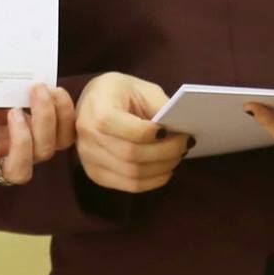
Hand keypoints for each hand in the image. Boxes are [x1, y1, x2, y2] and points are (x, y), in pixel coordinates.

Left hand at [0, 83, 76, 182]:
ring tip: (13, 112)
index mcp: (26, 127)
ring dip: (26, 143)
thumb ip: (16, 75)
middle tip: (36, 90)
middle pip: (48, 151)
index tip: (56, 88)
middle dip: (48, 120)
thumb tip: (38, 56)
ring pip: (22, 172)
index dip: (67, 117)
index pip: (62, 136)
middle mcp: (11, 145)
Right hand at [75, 72, 190, 192]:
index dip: (154, 134)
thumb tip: (181, 130)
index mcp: (98, 109)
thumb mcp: (142, 89)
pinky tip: (165, 170)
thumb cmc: (120, 92)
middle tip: (185, 143)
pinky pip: (129, 185)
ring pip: (133, 173)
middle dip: (166, 152)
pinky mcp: (94, 173)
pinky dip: (153, 181)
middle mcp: (87, 136)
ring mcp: (88, 158)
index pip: (129, 130)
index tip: (172, 130)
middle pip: (132, 155)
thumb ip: (161, 107)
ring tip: (177, 155)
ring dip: (162, 167)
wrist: (93, 100)